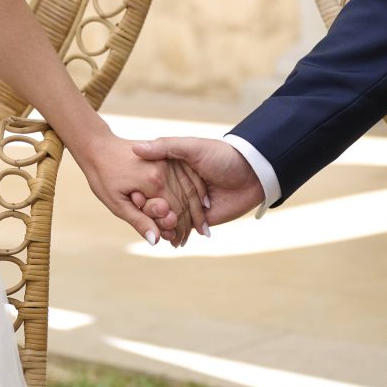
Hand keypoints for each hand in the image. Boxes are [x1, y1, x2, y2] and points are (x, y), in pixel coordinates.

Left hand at [76, 132, 207, 245]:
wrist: (98, 147)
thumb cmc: (103, 177)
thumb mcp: (117, 204)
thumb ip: (139, 221)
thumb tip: (156, 241)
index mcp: (153, 182)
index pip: (175, 212)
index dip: (178, 230)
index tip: (178, 244)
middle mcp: (166, 169)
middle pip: (185, 201)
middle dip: (188, 223)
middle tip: (188, 240)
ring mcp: (168, 160)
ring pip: (190, 189)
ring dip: (196, 208)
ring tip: (197, 227)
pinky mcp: (168, 156)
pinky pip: (187, 176)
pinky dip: (195, 191)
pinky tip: (200, 204)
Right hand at [133, 137, 264, 226]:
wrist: (253, 175)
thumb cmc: (222, 156)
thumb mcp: (192, 147)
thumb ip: (166, 147)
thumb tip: (136, 148)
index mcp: (173, 167)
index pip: (149, 180)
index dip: (140, 189)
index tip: (132, 196)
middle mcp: (178, 185)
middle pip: (156, 201)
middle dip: (149, 211)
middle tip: (145, 215)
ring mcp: (188, 203)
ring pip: (168, 217)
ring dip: (161, 225)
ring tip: (156, 229)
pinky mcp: (199, 219)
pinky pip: (183, 228)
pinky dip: (175, 234)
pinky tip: (168, 239)